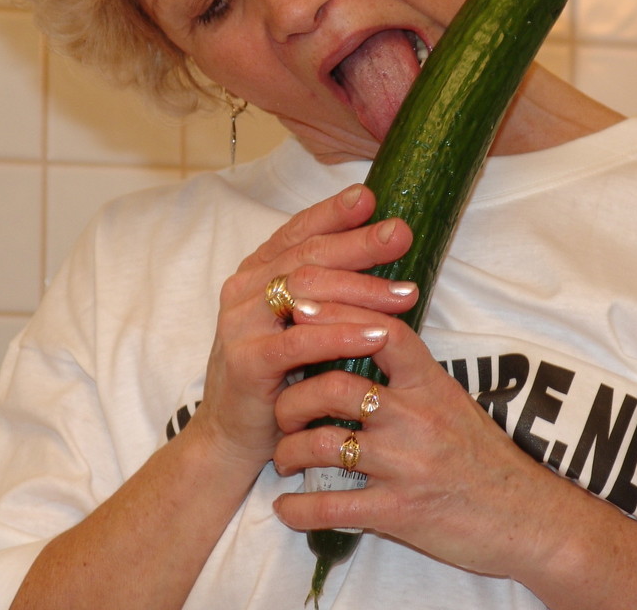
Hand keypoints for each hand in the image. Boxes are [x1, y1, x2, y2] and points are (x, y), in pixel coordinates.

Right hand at [188, 184, 416, 471]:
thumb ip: (328, 291)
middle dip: (358, 243)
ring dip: (361, 289)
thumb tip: (384, 251)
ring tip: (405, 293)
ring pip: (305, 291)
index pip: (297, 232)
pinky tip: (377, 334)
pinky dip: (342, 336)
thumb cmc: (279, 378)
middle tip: (402, 234)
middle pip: (307, 255)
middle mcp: (244, 291)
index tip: (371, 198)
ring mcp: (241, 324)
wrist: (232, 438)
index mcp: (256, 274)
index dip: (333, 212)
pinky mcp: (247, 362)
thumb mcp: (302, 325)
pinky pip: (300, 342)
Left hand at [270, 314, 566, 579]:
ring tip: (284, 457)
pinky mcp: (398, 511)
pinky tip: (286, 507)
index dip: (337, 316)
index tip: (299, 311)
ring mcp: (405, 465)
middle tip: (282, 411)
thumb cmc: (485, 456)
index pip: (382, 333)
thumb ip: (410, 376)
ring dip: (289, 452)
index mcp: (430, 384)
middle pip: (333, 388)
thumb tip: (360, 341)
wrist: (527, 517)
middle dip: (293, 399)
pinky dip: (298, 508)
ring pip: (322, 445)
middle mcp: (415, 419)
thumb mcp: (453, 401)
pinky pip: (331, 506)